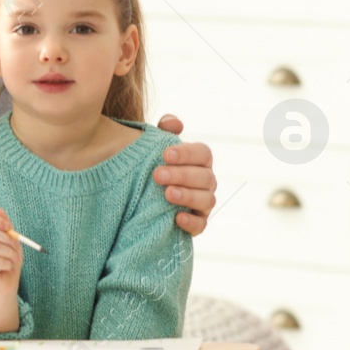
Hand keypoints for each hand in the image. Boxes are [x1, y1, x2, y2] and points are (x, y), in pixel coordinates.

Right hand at [0, 208, 22, 292]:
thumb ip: (5, 226)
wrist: (6, 281)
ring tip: (14, 258)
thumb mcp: (10, 239)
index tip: (9, 228)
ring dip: (10, 252)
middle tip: (17, 246)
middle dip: (7, 239)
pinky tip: (7, 267)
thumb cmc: (8, 258)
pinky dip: (7, 263)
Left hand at [155, 115, 216, 236]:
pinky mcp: (197, 223)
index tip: (165, 154)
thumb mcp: (156, 143)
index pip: (203, 153)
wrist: (143, 193)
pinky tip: (176, 218)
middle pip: (205, 177)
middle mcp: (207, 181)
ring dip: (187, 196)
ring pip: (206, 200)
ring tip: (166, 194)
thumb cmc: (155, 163)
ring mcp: (204, 203)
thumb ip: (165, 129)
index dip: (187, 153)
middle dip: (182, 175)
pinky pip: (201, 225)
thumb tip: (176, 124)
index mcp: (200, 160)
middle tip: (157, 175)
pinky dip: (191, 222)